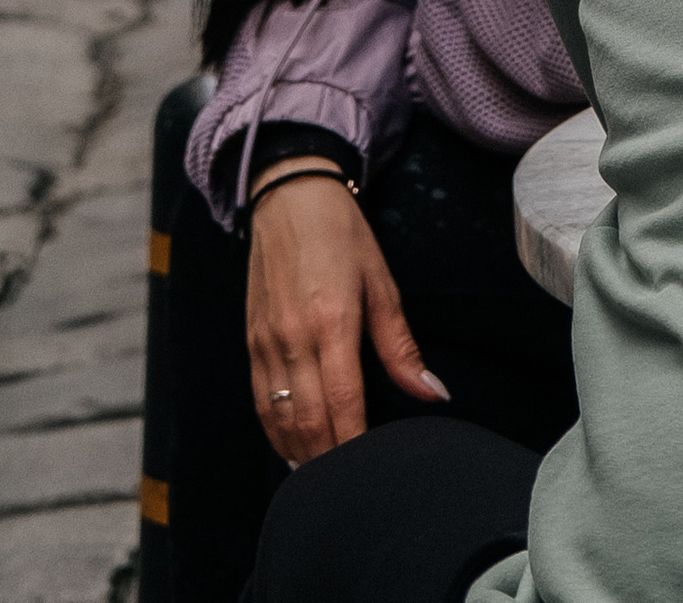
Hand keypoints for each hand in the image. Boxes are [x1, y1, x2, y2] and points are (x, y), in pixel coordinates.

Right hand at [246, 169, 444, 465]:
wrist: (288, 195)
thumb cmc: (342, 235)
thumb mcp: (381, 283)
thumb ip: (401, 347)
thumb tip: (433, 393)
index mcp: (331, 322)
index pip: (343, 404)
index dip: (356, 446)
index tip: (373, 472)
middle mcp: (292, 337)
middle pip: (308, 421)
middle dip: (329, 461)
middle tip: (351, 487)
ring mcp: (265, 341)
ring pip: (279, 418)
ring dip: (300, 453)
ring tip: (323, 478)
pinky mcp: (250, 340)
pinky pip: (260, 400)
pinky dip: (276, 431)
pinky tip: (292, 446)